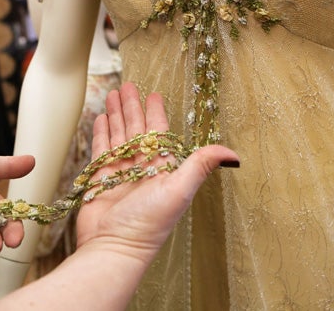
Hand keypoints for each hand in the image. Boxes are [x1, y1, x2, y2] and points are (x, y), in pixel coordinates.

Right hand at [76, 82, 238, 264]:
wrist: (113, 247)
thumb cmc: (147, 223)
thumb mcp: (179, 189)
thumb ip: (201, 165)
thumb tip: (232, 153)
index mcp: (163, 168)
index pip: (160, 133)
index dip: (156, 113)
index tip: (153, 94)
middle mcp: (142, 168)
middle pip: (137, 129)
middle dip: (132, 107)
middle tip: (127, 86)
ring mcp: (120, 173)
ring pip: (119, 136)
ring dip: (116, 115)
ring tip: (112, 95)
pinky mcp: (100, 178)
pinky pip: (102, 149)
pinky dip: (101, 133)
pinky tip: (100, 119)